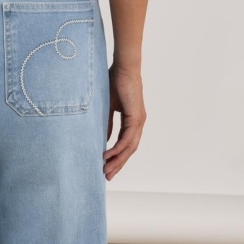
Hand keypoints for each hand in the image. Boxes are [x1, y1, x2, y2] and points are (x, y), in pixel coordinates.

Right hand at [104, 64, 146, 180]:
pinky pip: (127, 138)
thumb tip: (104, 139)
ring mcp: (138, 121)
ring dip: (118, 160)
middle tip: (107, 176)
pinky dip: (117, 148)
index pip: (125, 144)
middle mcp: (138, 123)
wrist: (123, 67)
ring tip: (106, 170)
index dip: (117, 156)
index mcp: (132, 120)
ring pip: (129, 147)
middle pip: (129, 150)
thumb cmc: (115, 82)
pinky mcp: (136, 117)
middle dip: (118, 164)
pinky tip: (108, 155)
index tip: (106, 166)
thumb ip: (107, 123)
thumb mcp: (109, 107)